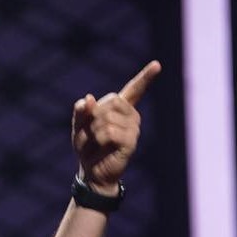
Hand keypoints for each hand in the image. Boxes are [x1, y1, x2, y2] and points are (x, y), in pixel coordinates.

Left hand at [71, 60, 160, 194]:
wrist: (92, 172)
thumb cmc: (87, 147)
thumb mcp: (78, 126)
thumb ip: (81, 110)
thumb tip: (88, 98)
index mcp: (120, 109)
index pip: (134, 90)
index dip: (145, 77)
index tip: (158, 64)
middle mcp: (131, 116)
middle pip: (109, 101)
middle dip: (92, 117)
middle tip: (91, 133)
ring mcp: (133, 128)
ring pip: (106, 118)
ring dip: (92, 131)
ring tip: (96, 143)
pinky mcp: (131, 141)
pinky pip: (109, 132)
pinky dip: (98, 139)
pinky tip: (102, 148)